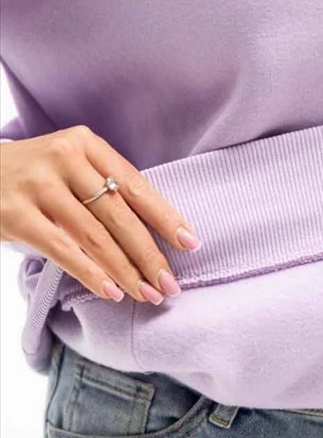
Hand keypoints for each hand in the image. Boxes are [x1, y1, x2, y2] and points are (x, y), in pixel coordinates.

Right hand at [0, 124, 200, 302]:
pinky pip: (64, 251)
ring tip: (147, 294)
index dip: (166, 217)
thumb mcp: (71, 166)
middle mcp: (64, 159)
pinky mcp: (16, 215)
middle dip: (149, 255)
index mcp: (86, 144)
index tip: (191, 244)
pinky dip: (92, 274)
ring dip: (126, 271)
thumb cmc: (36, 176)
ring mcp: (38, 186)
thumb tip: (159, 235)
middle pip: (119, 215)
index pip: (136, 185)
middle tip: (171, 285)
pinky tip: (112, 292)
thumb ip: (107, 188)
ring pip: (95, 237)